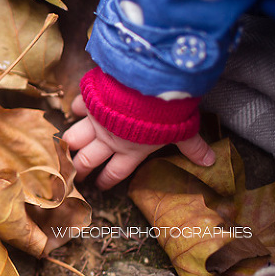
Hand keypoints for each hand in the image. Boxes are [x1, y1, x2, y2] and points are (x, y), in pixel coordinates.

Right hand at [62, 95, 215, 189]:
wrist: (145, 88)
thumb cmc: (165, 114)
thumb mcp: (183, 131)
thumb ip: (192, 147)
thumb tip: (211, 162)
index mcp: (130, 151)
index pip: (115, 172)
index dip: (106, 181)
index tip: (99, 187)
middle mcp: (109, 140)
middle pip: (87, 160)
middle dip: (79, 169)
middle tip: (73, 175)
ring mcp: (96, 122)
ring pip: (74, 137)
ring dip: (69, 143)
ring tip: (63, 148)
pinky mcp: (90, 102)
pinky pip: (78, 106)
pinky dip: (77, 108)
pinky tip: (76, 109)